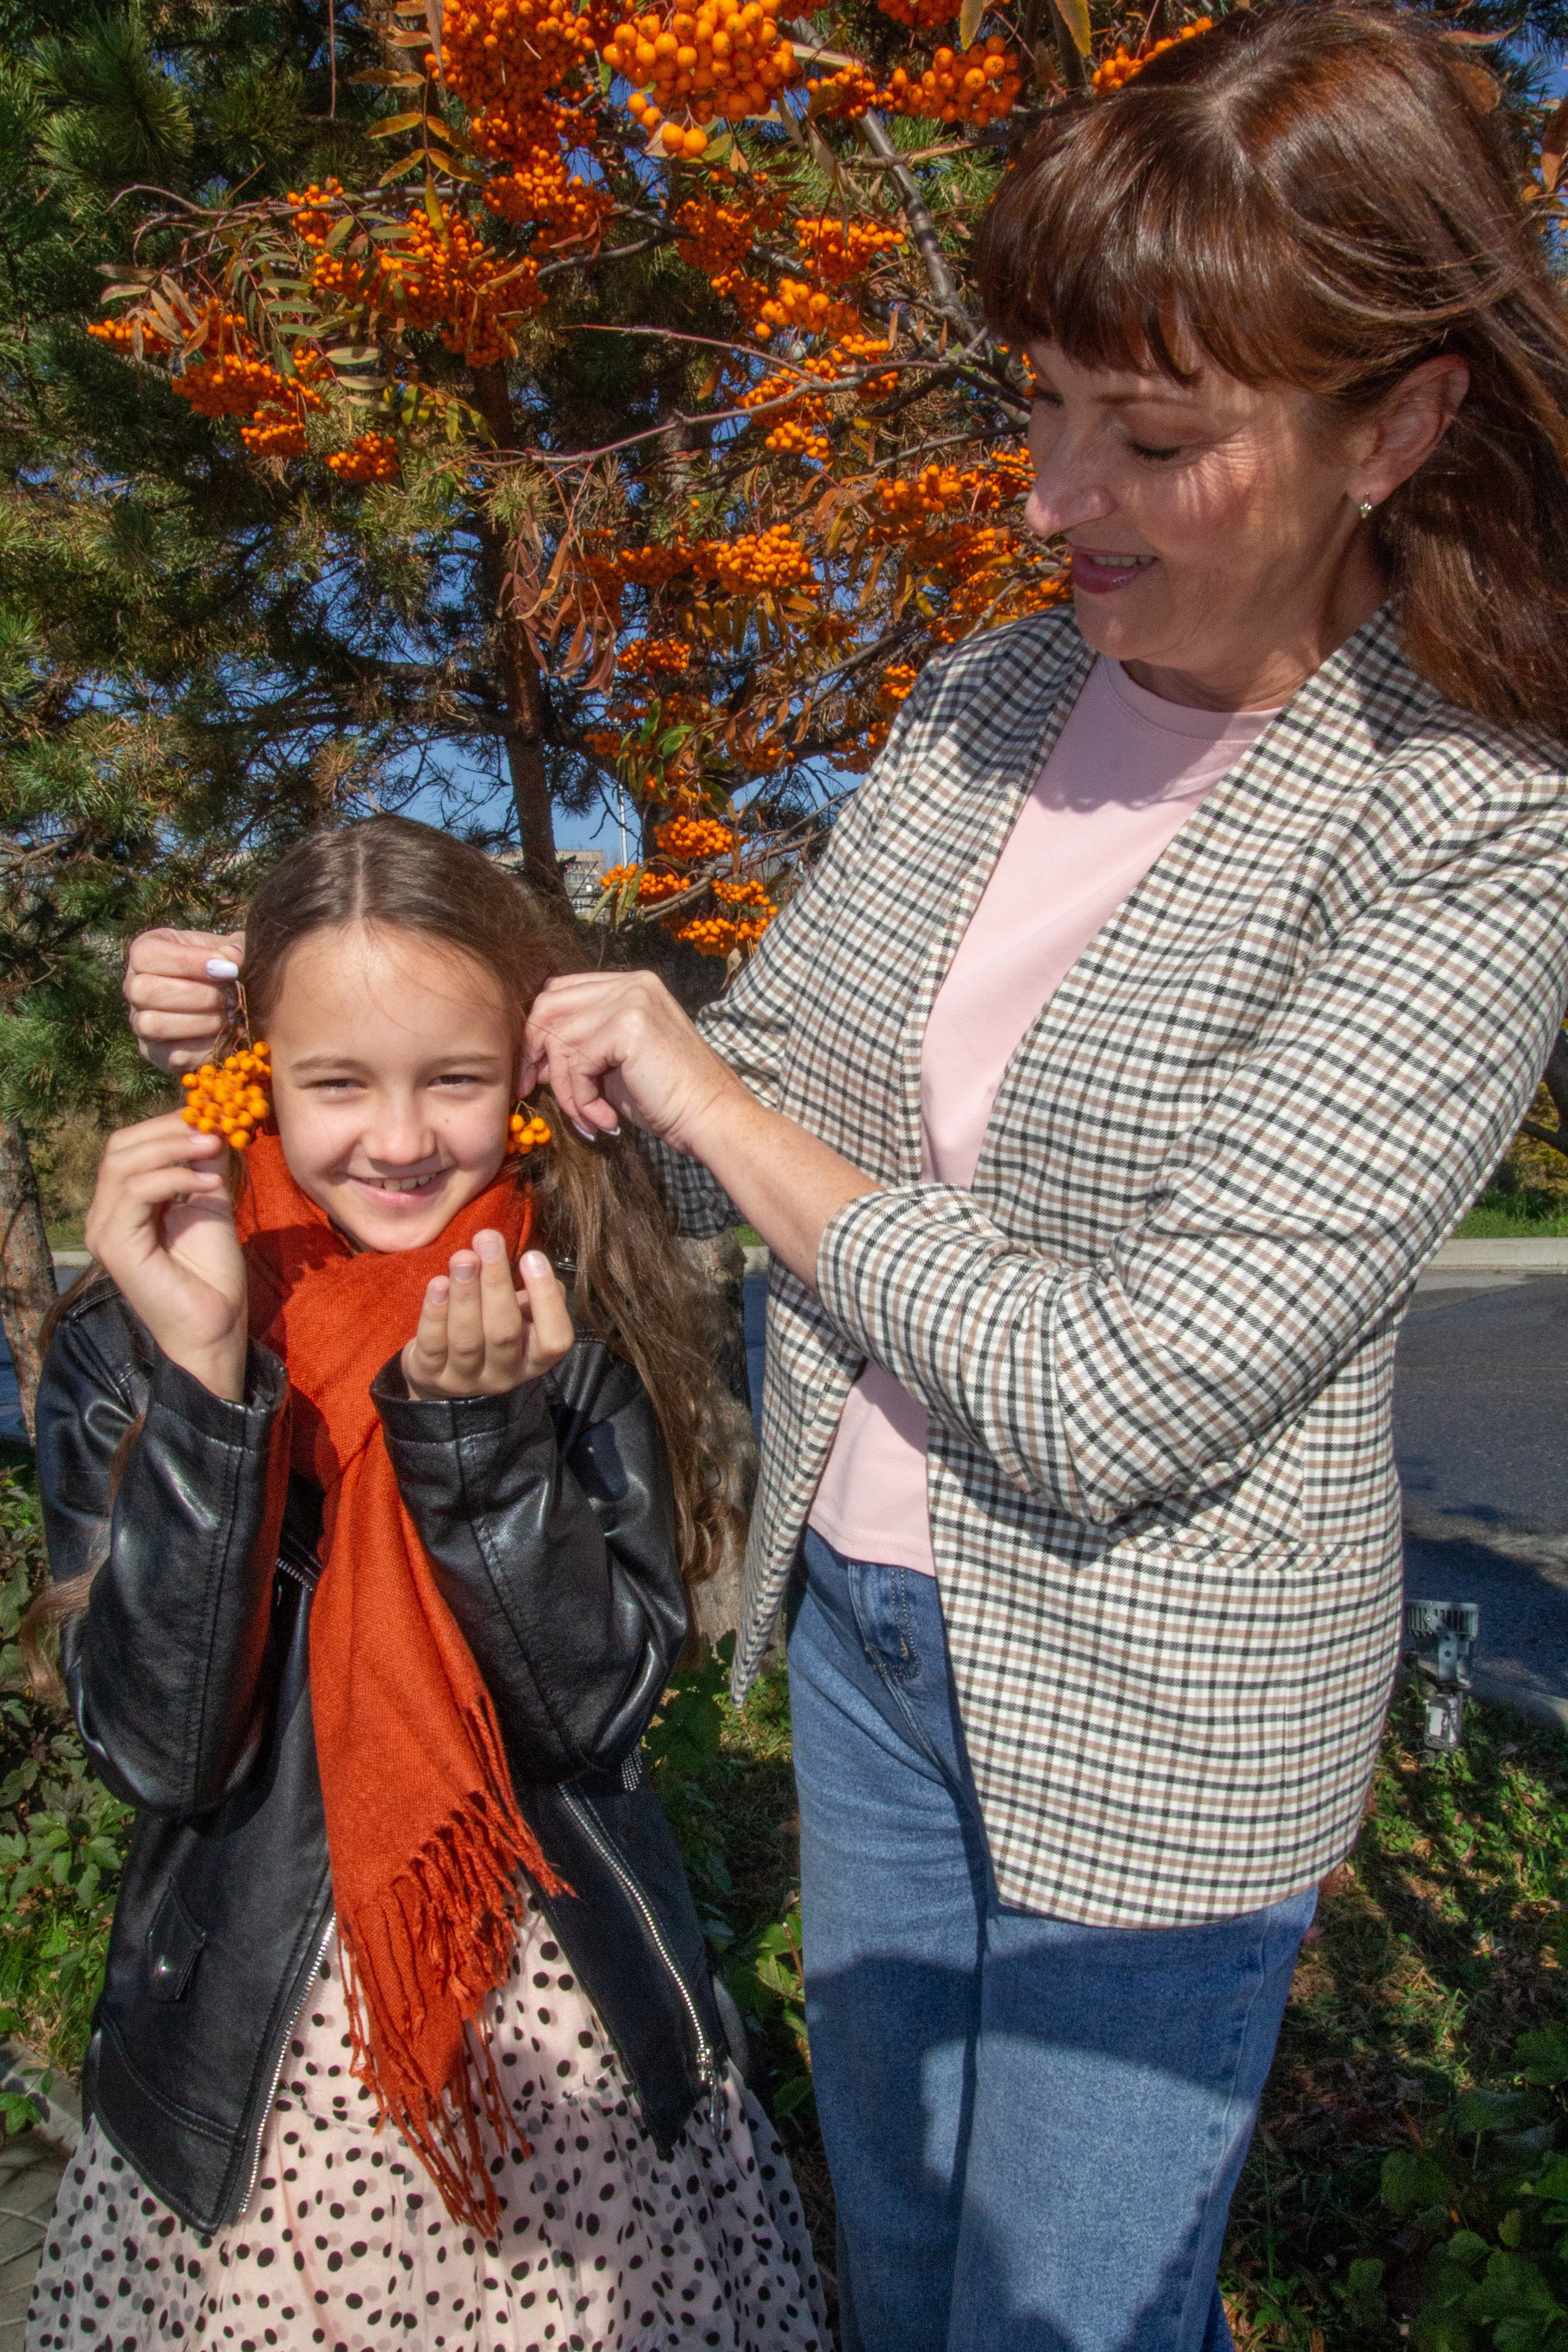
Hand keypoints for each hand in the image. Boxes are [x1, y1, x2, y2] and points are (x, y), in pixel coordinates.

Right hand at [84, 1113, 248, 1400]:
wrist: (215, 1325)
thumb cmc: (212, 1274)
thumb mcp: (210, 1204)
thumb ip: (204, 1166)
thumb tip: (212, 1124)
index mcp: (123, 1205)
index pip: (129, 1146)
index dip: (166, 1125)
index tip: (209, 1115)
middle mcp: (104, 1215)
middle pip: (119, 1148)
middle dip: (167, 1130)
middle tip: (213, 1128)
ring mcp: (103, 1231)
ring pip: (123, 1164)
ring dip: (173, 1148)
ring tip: (214, 1147)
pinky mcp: (114, 1245)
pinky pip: (135, 1192)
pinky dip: (173, 1177)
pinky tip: (207, 1183)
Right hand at [124, 928, 243, 1073]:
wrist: (229, 1006)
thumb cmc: (223, 970)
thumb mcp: (229, 951)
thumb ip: (234, 948)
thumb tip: (233, 956)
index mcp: (146, 955)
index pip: (146, 955)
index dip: (187, 961)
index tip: (228, 968)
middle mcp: (134, 987)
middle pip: (145, 991)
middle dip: (198, 995)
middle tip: (231, 997)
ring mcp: (139, 1022)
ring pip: (151, 1024)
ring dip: (200, 1023)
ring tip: (230, 1017)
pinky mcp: (155, 1053)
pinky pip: (171, 1056)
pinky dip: (204, 1049)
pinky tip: (227, 1038)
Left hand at [401, 1235, 573, 1399]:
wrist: (443, 1368)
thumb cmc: (490, 1328)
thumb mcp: (520, 1316)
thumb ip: (533, 1294)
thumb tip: (535, 1264)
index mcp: (534, 1360)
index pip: (554, 1340)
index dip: (545, 1300)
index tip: (531, 1256)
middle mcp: (504, 1376)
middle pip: (504, 1333)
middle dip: (496, 1282)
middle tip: (488, 1240)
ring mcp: (466, 1380)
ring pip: (467, 1339)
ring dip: (465, 1294)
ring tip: (462, 1257)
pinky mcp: (431, 1376)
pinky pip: (433, 1344)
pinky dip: (435, 1313)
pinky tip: (438, 1284)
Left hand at [521, 971, 743, 1157]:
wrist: (713, 1118)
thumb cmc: (670, 1099)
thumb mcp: (617, 1065)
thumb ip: (581, 1048)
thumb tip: (536, 1057)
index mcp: (632, 985)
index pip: (561, 991)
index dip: (538, 1030)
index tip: (533, 1071)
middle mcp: (632, 984)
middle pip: (549, 1005)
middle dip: (533, 1051)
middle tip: (529, 1089)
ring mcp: (631, 1000)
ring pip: (559, 1040)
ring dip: (564, 1089)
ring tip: (587, 1118)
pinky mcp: (628, 1026)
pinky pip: (576, 1064)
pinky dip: (581, 1099)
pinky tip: (604, 1119)